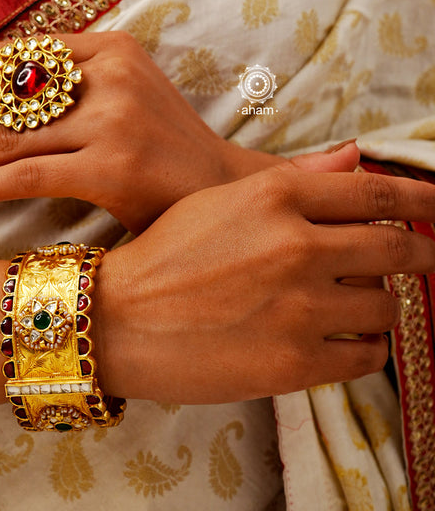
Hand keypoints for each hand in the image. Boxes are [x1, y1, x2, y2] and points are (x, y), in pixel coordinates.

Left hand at [0, 32, 278, 232]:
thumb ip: (75, 83)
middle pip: (3, 92)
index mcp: (112, 49)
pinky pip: (29, 172)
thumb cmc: (165, 147)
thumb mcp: (126, 94)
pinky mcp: (113, 169)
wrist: (220, 186)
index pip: (18, 52)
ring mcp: (114, 121)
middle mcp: (111, 76)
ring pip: (7, 136)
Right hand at [91, 145, 434, 402]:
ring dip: (381, 305)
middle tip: (429, 259)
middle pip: (397, 247)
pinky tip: (344, 341)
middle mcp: (297, 245)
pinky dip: (366, 347)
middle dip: (424, 253)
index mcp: (276, 197)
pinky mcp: (296, 364)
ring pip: (387, 306)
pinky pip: (368, 356)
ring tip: (359, 306)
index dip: (420, 197)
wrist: (119, 319)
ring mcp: (300, 307)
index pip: (375, 191)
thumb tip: (354, 159)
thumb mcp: (218, 200)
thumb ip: (292, 180)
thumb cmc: (162, 255)